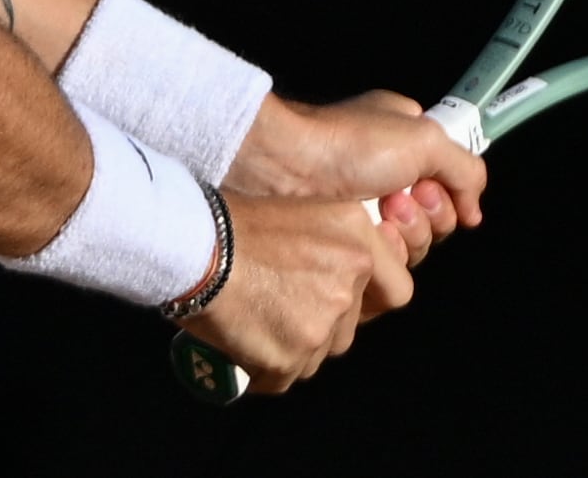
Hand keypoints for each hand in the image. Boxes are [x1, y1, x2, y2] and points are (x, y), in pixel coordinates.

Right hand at [180, 194, 408, 393]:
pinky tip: (242, 341)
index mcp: (356, 238)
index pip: (397, 291)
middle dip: (320, 323)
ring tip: (256, 319)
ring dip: (293, 346)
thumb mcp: (303, 212)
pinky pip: (285, 375)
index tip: (342, 298)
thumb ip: (335, 246)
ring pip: (318, 352)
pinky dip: (266, 366)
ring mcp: (322, 324)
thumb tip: (347, 281)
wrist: (190, 247)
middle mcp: (348, 282)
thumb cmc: (232, 223)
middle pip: (350, 327)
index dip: (369, 300)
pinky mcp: (292, 358)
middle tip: (280, 305)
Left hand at [227, 91, 486, 270]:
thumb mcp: (425, 138)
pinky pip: (384, 262)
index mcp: (403, 140)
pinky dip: (383, 252)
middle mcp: (385, 174)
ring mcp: (364, 209)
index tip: (427, 189)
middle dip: (425, 215)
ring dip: (405, 232)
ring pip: (412, 245)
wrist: (281, 168)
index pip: (447, 183)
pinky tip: (367, 235)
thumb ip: (466, 171)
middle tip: (396, 200)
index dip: (447, 194)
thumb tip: (472, 214)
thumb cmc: (349, 145)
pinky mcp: (346, 239)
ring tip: (379, 212)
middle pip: (434, 221)